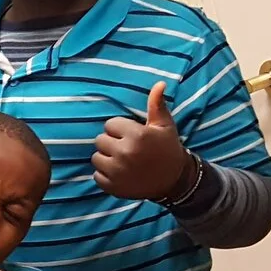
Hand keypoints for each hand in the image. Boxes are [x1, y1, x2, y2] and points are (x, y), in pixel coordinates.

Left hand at [92, 81, 190, 200]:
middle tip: (127, 148)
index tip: (132, 135)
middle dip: (111, 142)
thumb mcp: (164, 126)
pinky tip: (120, 173)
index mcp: (137, 136)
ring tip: (123, 160)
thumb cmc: (167, 148)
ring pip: (96, 158)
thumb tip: (159, 83)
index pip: (110, 125)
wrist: (174, 180)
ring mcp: (118, 172)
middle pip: (100, 140)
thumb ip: (157, 105)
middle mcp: (125, 153)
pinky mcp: (113, 187)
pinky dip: (105, 175)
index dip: (120, 129)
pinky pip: (97, 176)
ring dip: (106, 158)